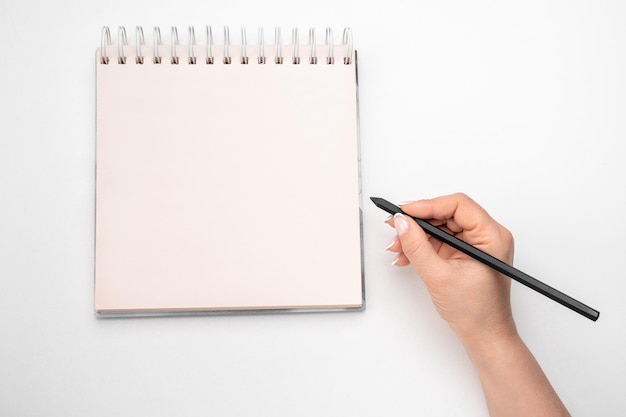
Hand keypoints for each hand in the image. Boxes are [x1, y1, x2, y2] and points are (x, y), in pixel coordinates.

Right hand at [385, 193, 516, 344]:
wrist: (485, 337)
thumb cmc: (477, 312)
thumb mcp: (439, 276)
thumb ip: (417, 246)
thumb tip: (402, 223)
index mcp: (492, 236)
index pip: (458, 205)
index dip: (428, 205)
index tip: (405, 212)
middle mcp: (487, 236)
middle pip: (447, 214)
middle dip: (418, 222)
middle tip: (395, 227)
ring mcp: (476, 245)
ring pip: (441, 227)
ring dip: (416, 236)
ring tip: (397, 247)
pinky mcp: (466, 254)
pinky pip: (441, 240)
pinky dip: (422, 246)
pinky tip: (406, 255)